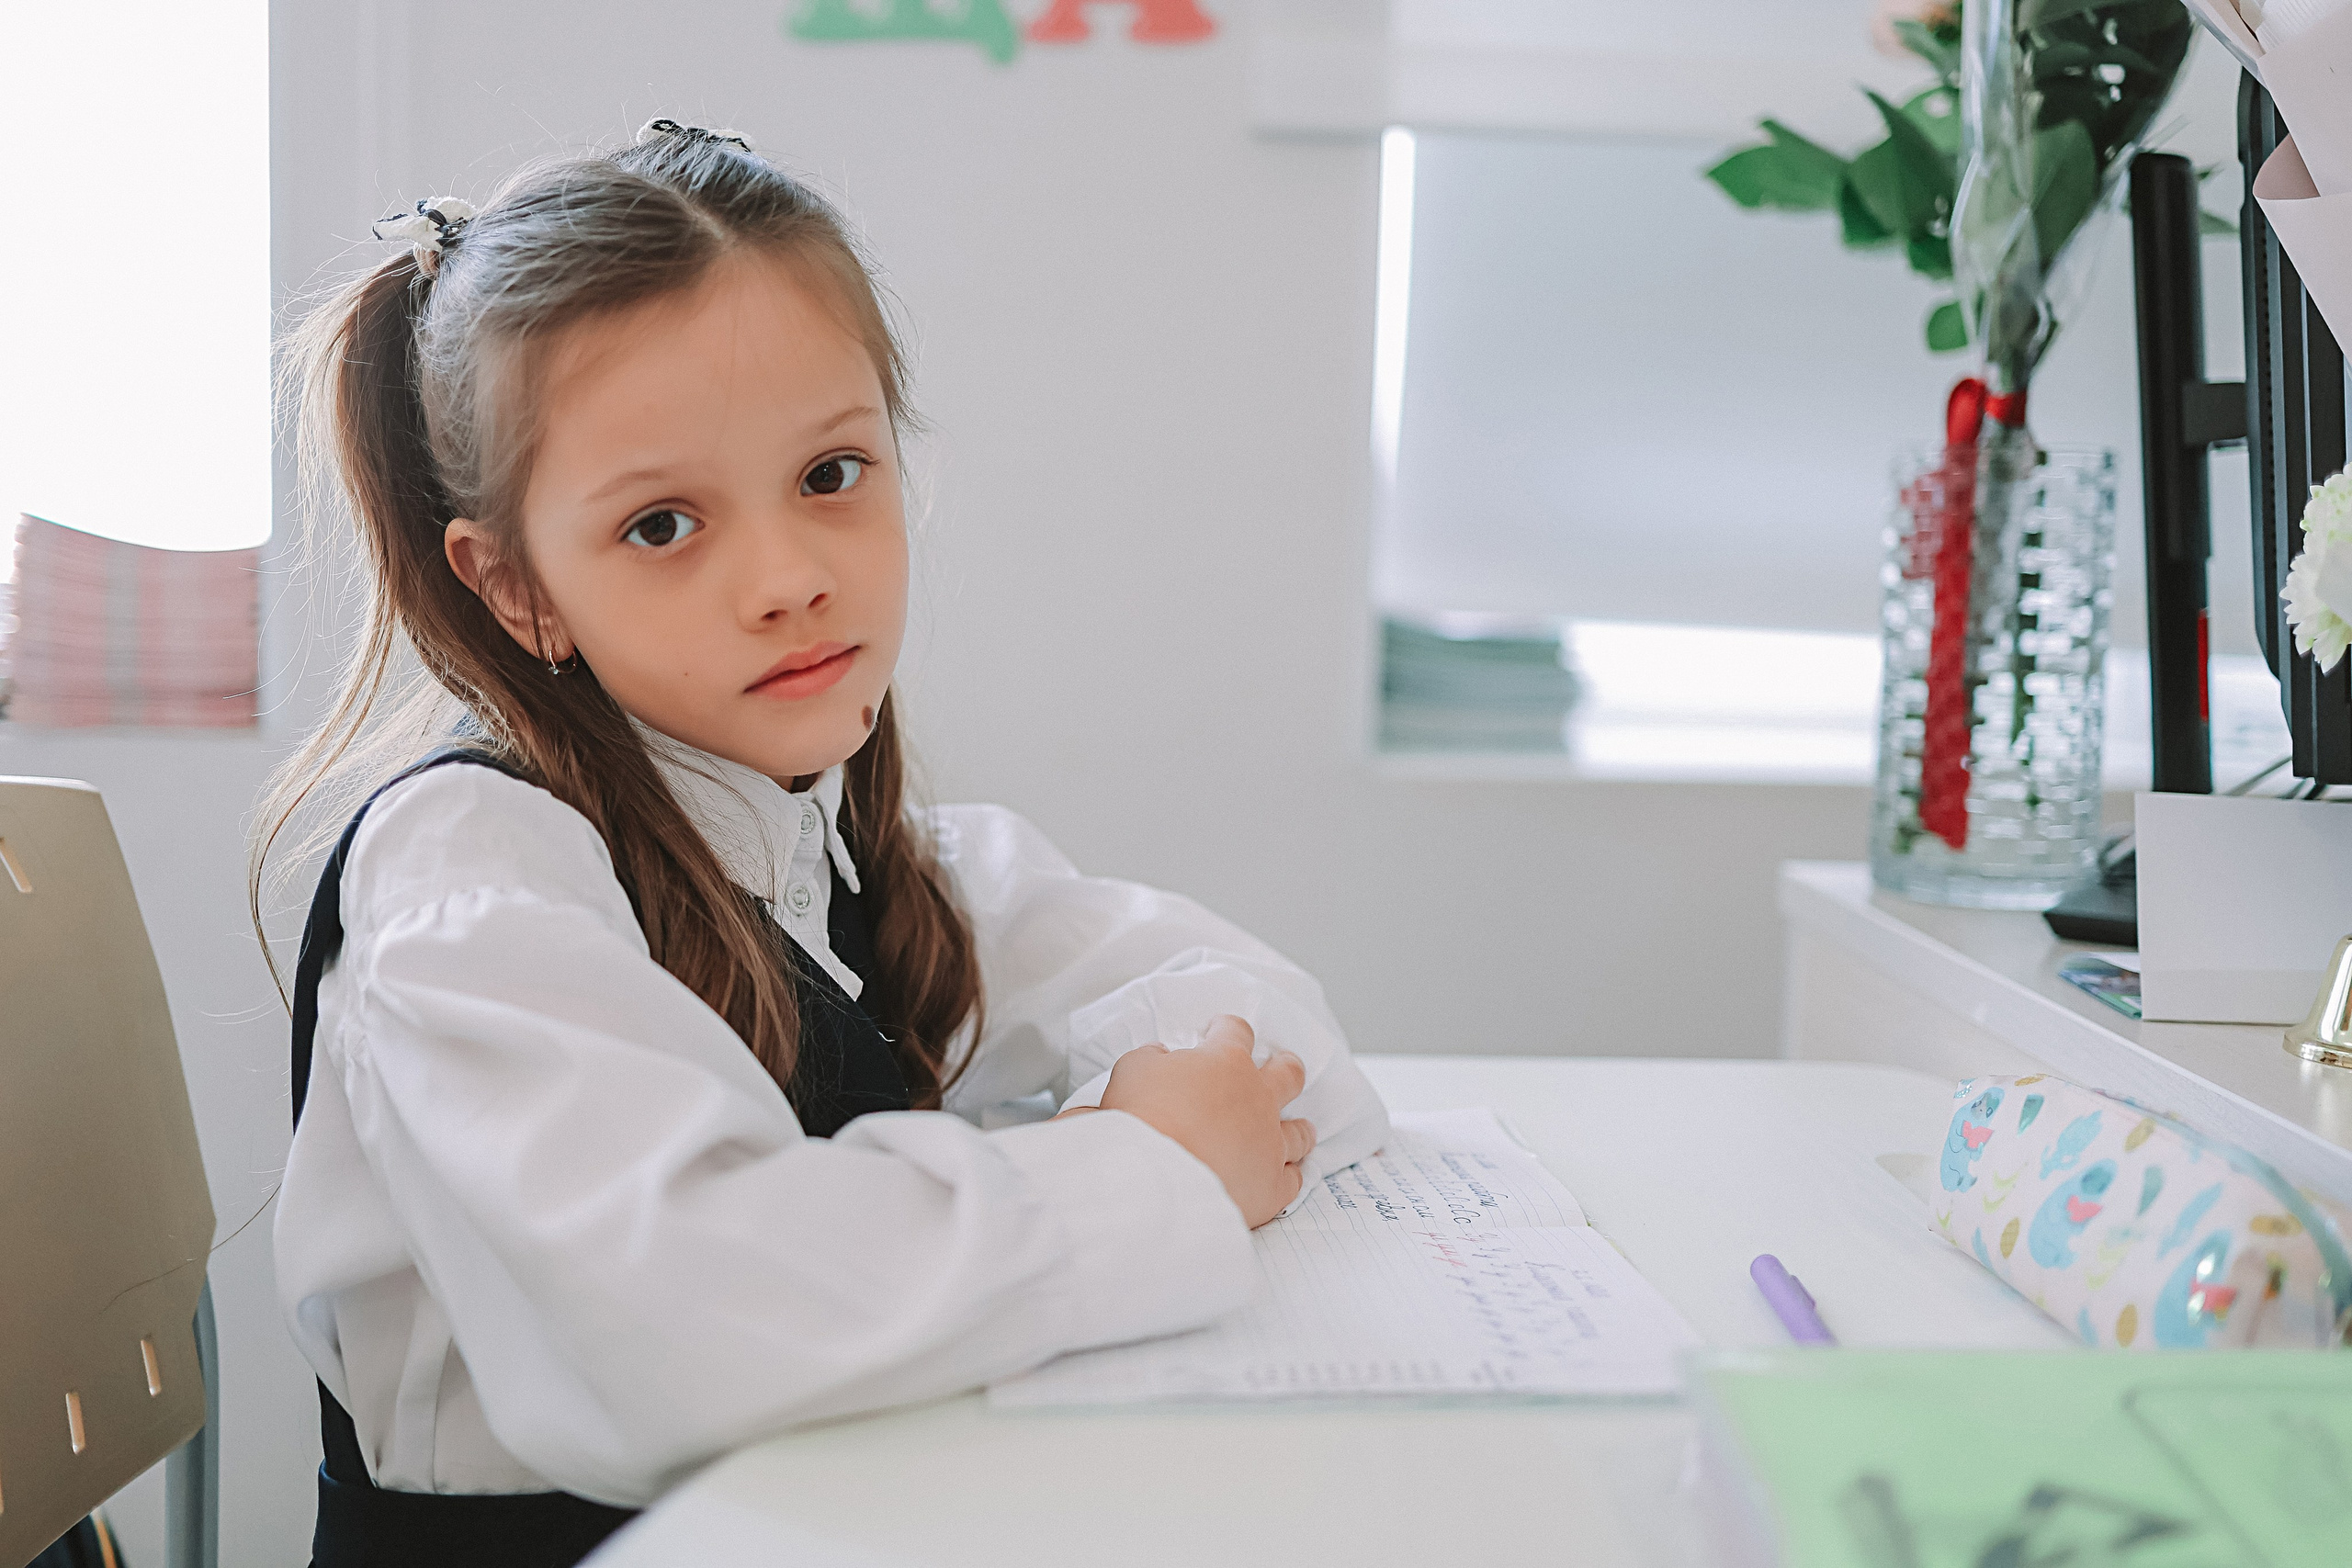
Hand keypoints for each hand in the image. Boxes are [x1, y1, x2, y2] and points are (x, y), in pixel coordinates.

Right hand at [1094, 1016, 1315, 1227]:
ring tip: (1301, 1129)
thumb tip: (1161, 1056)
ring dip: (1299, 1129)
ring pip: (1299, 1132)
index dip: (1227, 1028)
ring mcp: (1270, 1144)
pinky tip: (1287, 1175)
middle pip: (1288, 1074)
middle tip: (1283, 1066)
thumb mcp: (1133, 1070)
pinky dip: (1290, 1175)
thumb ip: (1152, 1058)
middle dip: (1286, 1067)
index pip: (1236, 1032)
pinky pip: (1293, 1180)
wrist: (1152, 1180)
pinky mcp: (1271, 1187)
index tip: (1219, 1030)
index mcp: (1226, 1062)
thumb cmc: (1139, 1118)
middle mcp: (1258, 1098)